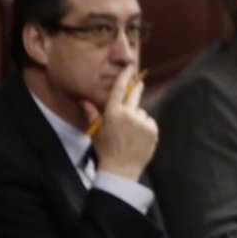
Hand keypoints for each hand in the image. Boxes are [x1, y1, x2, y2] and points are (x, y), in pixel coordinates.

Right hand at [83, 65, 157, 180]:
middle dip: (137, 87)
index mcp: (113, 113)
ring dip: (138, 118)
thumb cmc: (105, 150)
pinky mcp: (153, 130)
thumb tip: (84, 100)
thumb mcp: (95, 132)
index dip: (124, 77)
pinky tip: (138, 137)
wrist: (121, 170)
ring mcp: (142, 122)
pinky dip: (146, 127)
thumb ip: (92, 114)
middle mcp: (129, 114)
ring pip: (142, 113)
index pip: (119, 90)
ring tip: (130, 133)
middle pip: (135, 95)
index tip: (129, 67)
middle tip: (139, 83)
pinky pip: (149, 122)